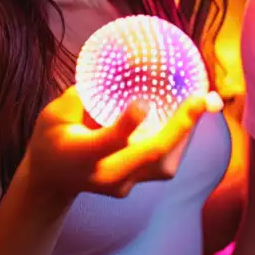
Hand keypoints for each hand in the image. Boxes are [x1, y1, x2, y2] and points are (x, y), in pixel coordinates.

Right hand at [26, 86, 220, 201]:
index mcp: (80, 155)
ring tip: (203, 101)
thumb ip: (79, 97)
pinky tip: (189, 117)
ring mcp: (123, 185)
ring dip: (186, 132)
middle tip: (203, 99)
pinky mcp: (135, 185)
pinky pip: (165, 163)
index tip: (143, 103)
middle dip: (180, 128)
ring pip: (164, 163)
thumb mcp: (52, 114)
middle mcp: (105, 175)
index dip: (126, 126)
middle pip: (149, 156)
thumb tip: (115, 69)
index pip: (106, 143)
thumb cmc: (52, 138)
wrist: (51, 181)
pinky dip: (180, 139)